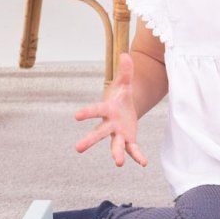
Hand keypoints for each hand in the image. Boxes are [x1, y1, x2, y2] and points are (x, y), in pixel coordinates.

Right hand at [74, 53, 148, 167]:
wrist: (127, 107)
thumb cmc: (122, 95)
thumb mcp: (125, 82)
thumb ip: (126, 71)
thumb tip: (126, 54)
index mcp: (107, 109)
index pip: (95, 110)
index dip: (87, 112)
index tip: (76, 116)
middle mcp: (110, 124)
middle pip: (99, 132)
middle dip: (89, 140)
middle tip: (77, 148)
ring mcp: (118, 134)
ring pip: (115, 146)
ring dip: (116, 154)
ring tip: (119, 164)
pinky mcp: (128, 140)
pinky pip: (132, 149)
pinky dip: (137, 156)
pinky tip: (144, 163)